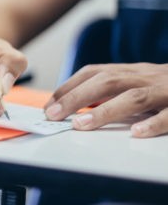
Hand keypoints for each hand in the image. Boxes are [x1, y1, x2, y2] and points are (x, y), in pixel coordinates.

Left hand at [45, 63, 167, 137]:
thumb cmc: (166, 85)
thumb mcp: (138, 81)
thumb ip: (112, 89)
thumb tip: (75, 105)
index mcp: (132, 70)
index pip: (94, 72)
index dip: (69, 86)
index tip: (49, 104)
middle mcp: (145, 76)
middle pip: (106, 81)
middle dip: (76, 97)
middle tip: (54, 115)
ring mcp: (166, 90)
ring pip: (134, 97)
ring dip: (105, 111)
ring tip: (81, 125)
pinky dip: (154, 123)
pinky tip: (137, 134)